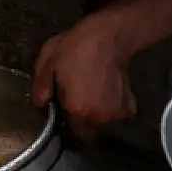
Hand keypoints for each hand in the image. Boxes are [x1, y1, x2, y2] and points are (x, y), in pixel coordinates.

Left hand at [31, 17, 135, 140]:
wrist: (107, 37)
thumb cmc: (74, 49)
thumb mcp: (46, 64)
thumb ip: (40, 90)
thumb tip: (40, 107)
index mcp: (78, 111)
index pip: (74, 133)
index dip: (68, 122)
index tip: (65, 109)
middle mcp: (101, 118)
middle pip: (90, 128)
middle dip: (83, 117)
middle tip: (77, 94)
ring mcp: (118, 113)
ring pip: (103, 120)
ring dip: (97, 110)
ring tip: (91, 87)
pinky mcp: (131, 105)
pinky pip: (116, 111)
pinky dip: (111, 103)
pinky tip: (105, 86)